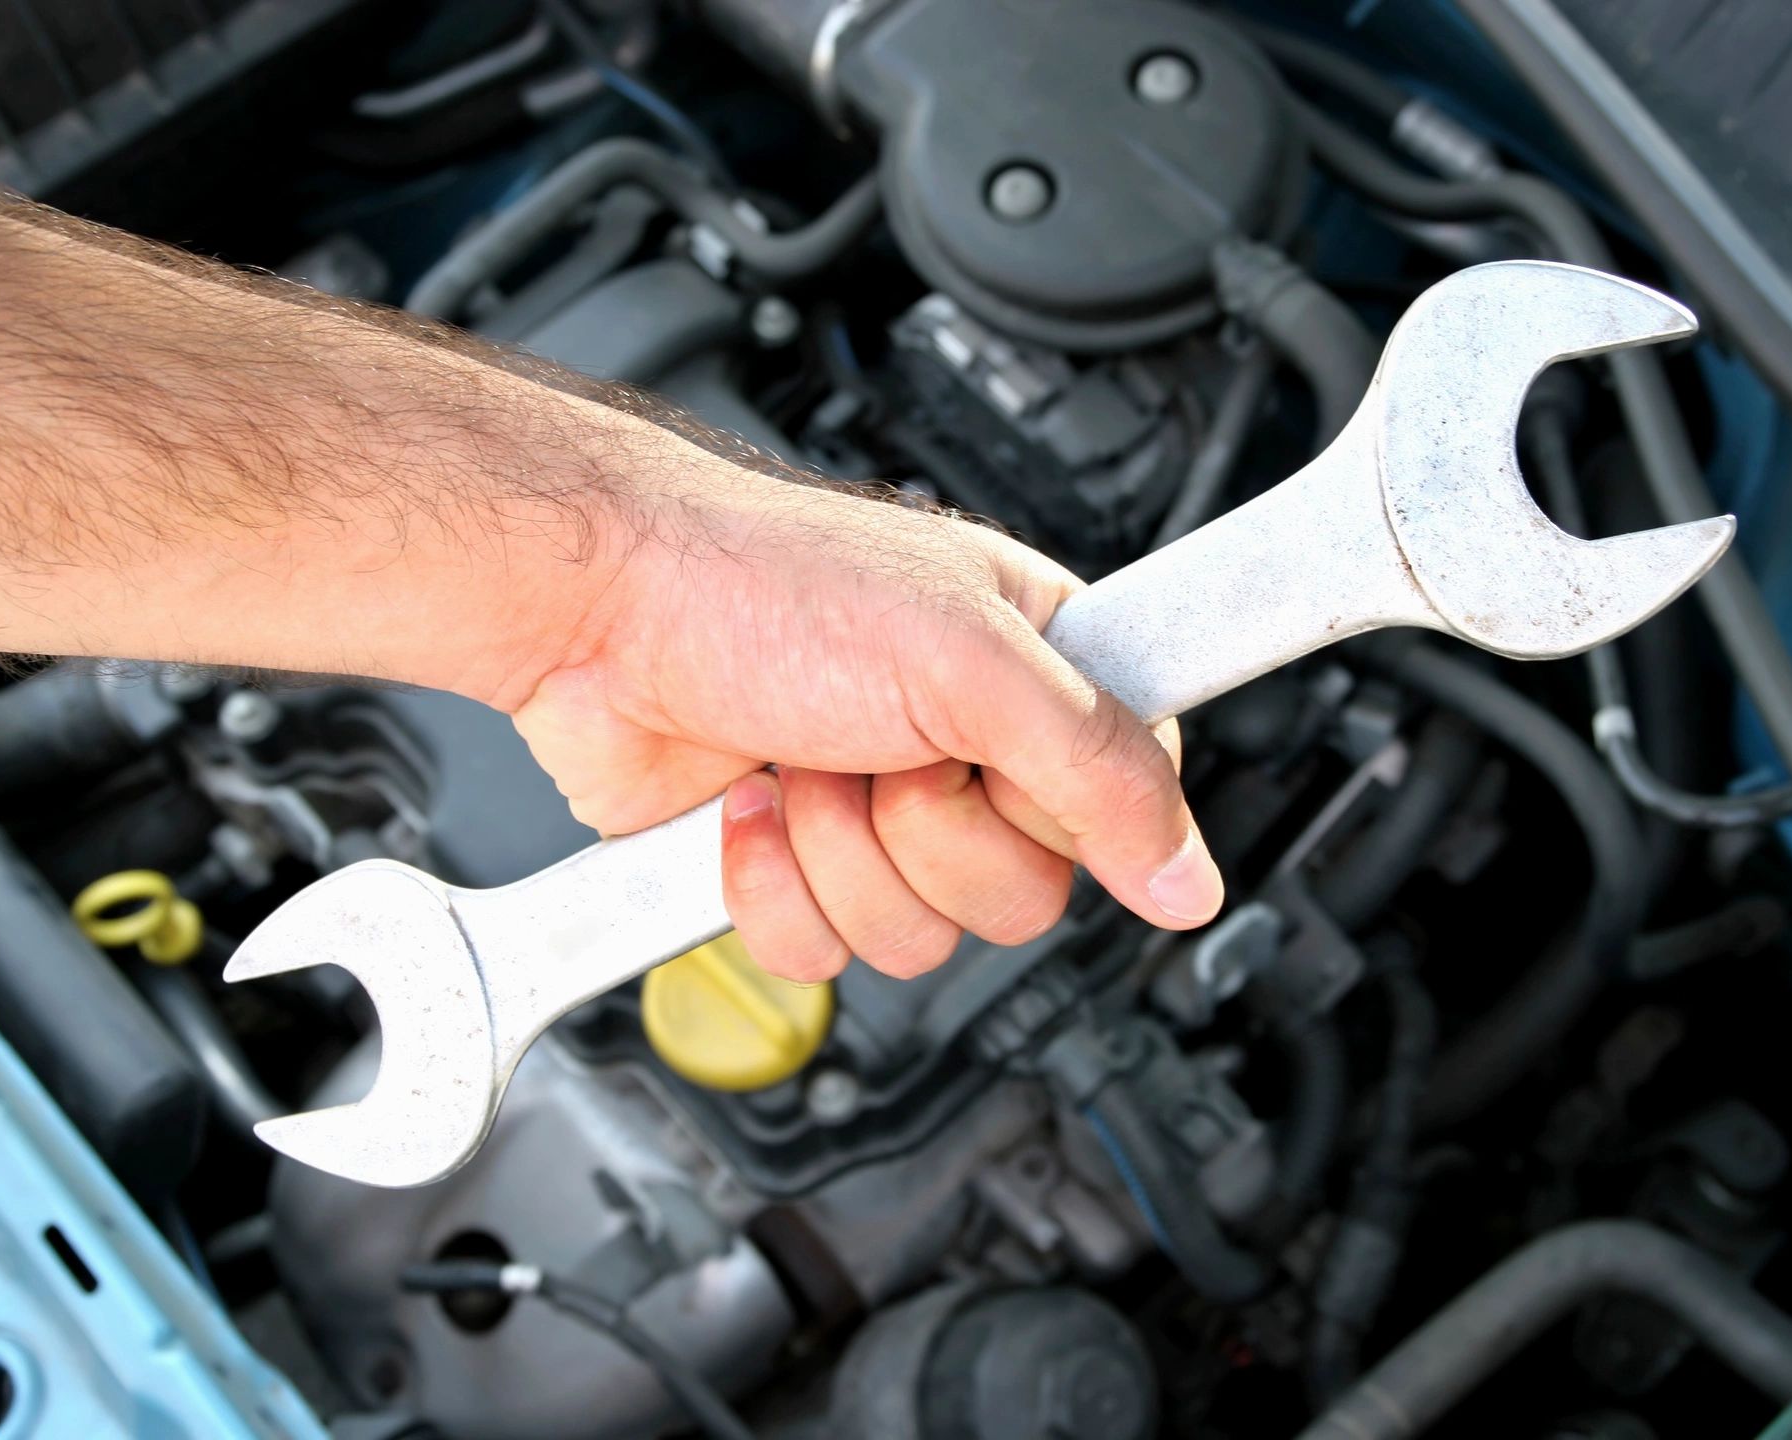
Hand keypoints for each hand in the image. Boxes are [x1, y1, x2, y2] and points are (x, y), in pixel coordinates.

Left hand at [501, 458, 1224, 981]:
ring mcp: (880, 811)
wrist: (600, 615)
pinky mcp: (800, 864)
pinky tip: (755, 806)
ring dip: (844, 855)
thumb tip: (1191, 876)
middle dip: (927, 832)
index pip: (1125, 796)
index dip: (1063, 804)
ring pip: (924, 937)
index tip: (1002, 765)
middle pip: (1023, 894)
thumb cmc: (763, 583)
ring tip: (807, 756)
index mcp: (1037, 665)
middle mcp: (969, 744)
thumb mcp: (971, 661)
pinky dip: (777, 891)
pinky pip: (827, 954)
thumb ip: (1100, 770)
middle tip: (882, 748)